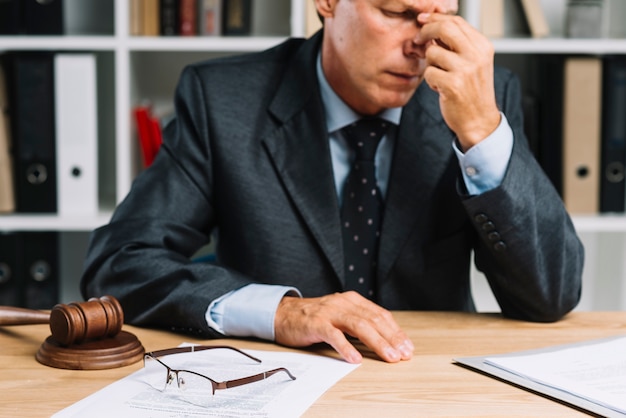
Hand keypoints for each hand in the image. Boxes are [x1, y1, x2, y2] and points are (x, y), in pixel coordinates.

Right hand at [274, 291, 413, 363]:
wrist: (282, 313)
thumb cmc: (313, 318)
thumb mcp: (340, 315)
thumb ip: (358, 323)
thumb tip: (384, 340)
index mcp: (352, 300)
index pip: (380, 314)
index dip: (396, 331)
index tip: (407, 346)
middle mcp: (343, 303)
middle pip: (373, 320)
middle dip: (392, 338)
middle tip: (403, 354)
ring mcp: (330, 312)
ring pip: (359, 326)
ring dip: (377, 343)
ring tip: (389, 356)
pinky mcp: (316, 324)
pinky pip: (334, 336)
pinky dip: (347, 348)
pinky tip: (356, 359)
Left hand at [416, 12, 500, 150]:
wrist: (479, 120)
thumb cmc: (473, 92)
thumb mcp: (473, 63)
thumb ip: (456, 45)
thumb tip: (432, 27)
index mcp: (483, 46)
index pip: (456, 21)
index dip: (435, 19)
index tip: (423, 20)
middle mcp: (476, 55)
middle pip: (444, 28)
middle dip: (426, 32)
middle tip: (418, 40)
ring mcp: (465, 69)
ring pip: (432, 53)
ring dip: (430, 65)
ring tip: (440, 76)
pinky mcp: (452, 84)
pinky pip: (428, 73)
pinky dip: (430, 81)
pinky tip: (441, 88)